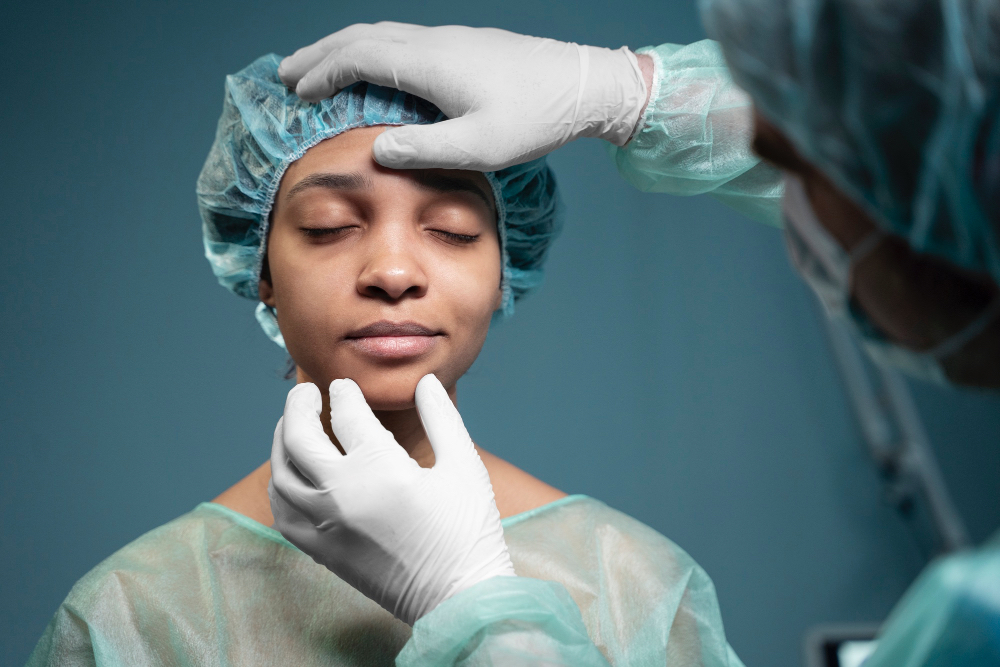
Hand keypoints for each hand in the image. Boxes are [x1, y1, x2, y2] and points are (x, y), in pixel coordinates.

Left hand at [268, 374, 515, 624]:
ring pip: (282, 475)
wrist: (460, 598)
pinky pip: (284, 514)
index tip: (344, 386)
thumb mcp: (463, 465)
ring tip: (291, 426)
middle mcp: (341, 494)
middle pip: (299, 437)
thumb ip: (441, 417)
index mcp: (379, 468)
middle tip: (304, 392)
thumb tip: (424, 381)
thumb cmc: (467, 531)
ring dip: (282, 443)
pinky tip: (290, 476)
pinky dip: (280, 488)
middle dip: (297, 406)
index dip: (344, 394)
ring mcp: (326, 526)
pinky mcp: (323, 552)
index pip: (346, 414)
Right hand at [278, 22, 647, 169]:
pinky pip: (401, 40)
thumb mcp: (479, 147)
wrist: (583, 85)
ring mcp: (448, 40)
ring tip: (318, 67)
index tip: (296, 92)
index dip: (322, 73)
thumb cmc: (535, 118)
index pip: (358, 58)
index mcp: (429, 63)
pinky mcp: (463, 46)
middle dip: (319, 54)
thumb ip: (424, 149)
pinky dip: (372, 51)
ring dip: (344, 49)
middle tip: (286, 73)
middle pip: (361, 37)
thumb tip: (378, 149)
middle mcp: (432, 43)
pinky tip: (375, 69)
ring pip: (381, 34)